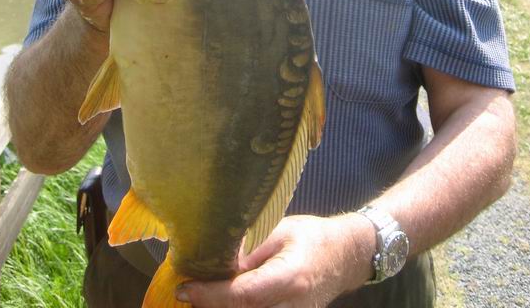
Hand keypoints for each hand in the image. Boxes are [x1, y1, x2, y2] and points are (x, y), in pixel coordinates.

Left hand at [177, 214, 374, 307]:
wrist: (345, 257)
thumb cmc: (311, 237)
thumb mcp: (280, 230)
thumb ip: (250, 247)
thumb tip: (215, 258)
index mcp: (290, 277)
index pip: (243, 295)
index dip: (211, 295)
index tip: (185, 289)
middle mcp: (292, 307)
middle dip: (211, 307)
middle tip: (188, 293)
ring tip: (202, 297)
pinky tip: (222, 301)